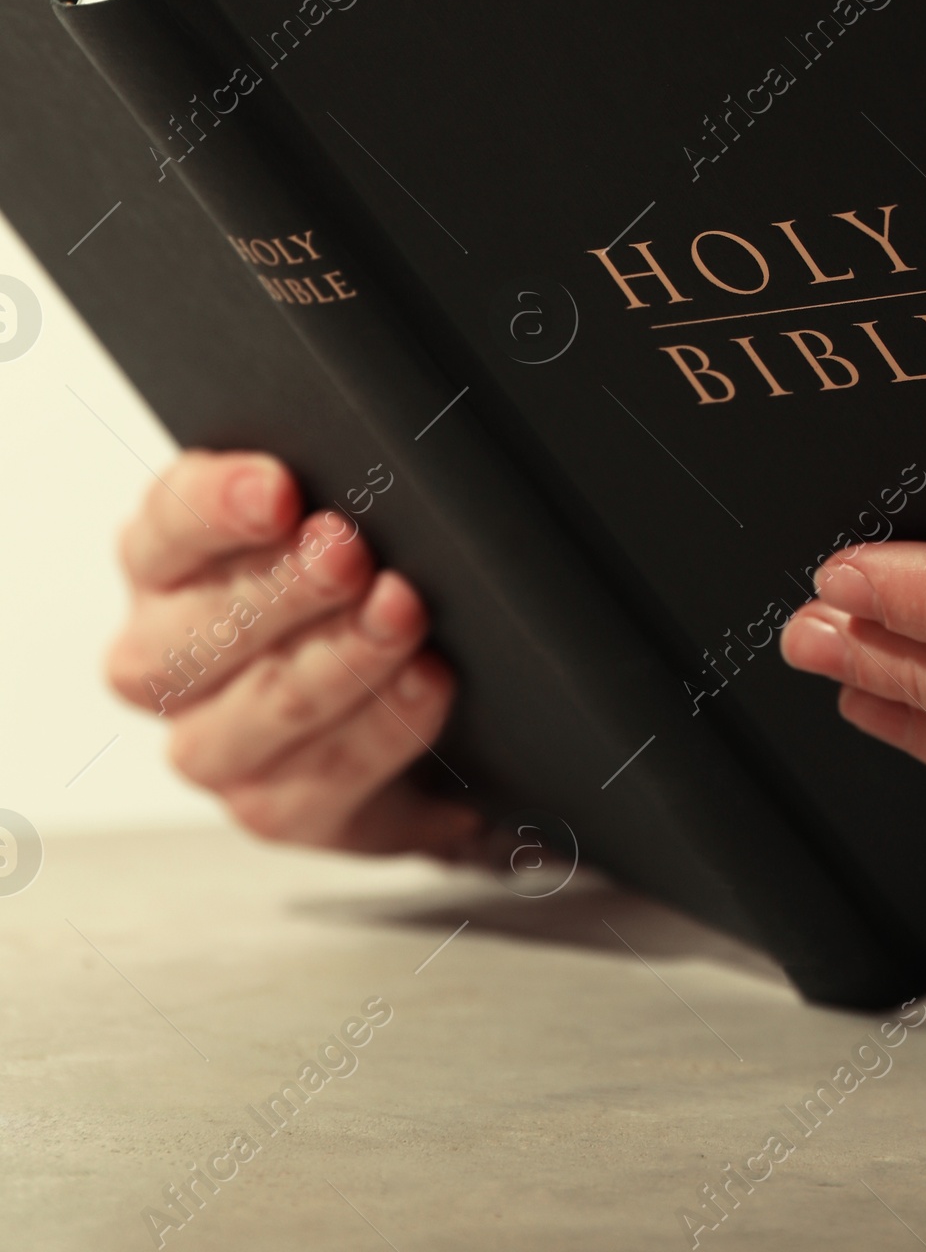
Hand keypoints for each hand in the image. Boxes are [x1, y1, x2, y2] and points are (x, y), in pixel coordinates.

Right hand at [107, 450, 480, 858]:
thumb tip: (359, 454)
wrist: (411, 693)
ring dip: (344, 656)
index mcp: (163, 564)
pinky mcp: (273, 809)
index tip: (280, 489)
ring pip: (269, 702)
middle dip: (289, 586)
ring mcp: (212, 745)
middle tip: (350, 549)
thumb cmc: (350, 578)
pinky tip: (426, 684)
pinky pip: (325, 777)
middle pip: (207, 625)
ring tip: (404, 612)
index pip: (168, 523)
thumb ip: (322, 487)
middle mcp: (162, 659)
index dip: (220, 505)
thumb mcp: (329, 515)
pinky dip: (385, 725)